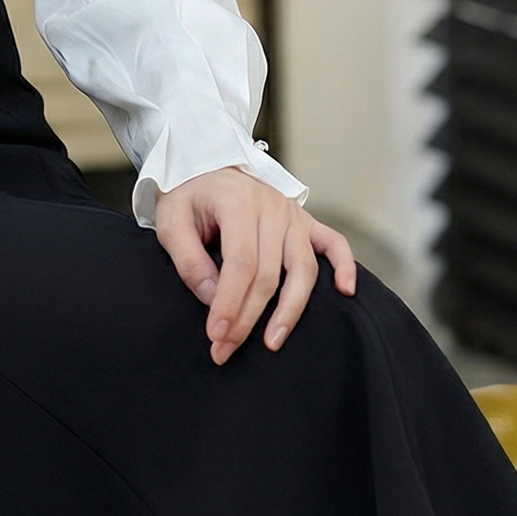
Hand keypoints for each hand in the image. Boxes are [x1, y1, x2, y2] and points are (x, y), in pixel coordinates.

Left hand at [155, 166, 356, 365]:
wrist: (206, 166)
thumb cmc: (188, 195)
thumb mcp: (171, 221)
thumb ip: (188, 260)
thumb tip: (212, 298)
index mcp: (239, 203)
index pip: (241, 264)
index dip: (230, 303)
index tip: (216, 334)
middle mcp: (273, 208)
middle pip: (269, 274)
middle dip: (248, 317)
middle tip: (226, 350)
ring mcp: (293, 215)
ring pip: (303, 268)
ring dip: (290, 309)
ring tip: (273, 341)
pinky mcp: (305, 221)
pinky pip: (334, 244)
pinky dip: (343, 267)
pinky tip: (345, 292)